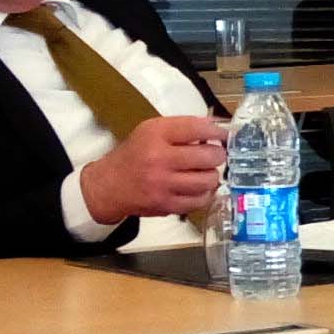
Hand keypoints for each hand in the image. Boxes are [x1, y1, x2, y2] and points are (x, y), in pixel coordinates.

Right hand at [78, 115, 228, 224]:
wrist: (108, 185)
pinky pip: (200, 200)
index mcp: (155, 134)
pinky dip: (205, 193)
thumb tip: (215, 128)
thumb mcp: (150, 131)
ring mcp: (164, 184)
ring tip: (207, 171)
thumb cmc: (134, 154)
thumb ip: (181, 128)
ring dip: (213, 175)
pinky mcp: (166, 205)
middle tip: (216, 155)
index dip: (217, 130)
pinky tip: (200, 187)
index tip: (225, 134)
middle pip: (208, 156)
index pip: (196, 128)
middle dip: (218, 154)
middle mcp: (159, 158)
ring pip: (208, 180)